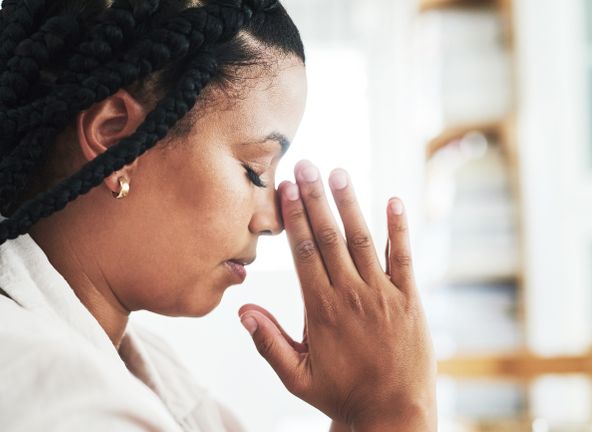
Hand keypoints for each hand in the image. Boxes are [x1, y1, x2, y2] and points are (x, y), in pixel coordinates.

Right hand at [238, 160, 436, 430]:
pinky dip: (400, 229)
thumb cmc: (341, 393)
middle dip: (315, 198)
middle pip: (330, 237)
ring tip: (339, 173)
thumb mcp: (296, 375)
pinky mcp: (410, 300)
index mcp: (322, 310)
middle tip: (306, 165)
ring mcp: (384, 295)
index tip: (286, 189)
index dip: (294, 218)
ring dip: (351, 204)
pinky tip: (395, 201)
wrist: (393, 413)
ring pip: (364, 240)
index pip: (305, 253)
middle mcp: (352, 295)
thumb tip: (241, 309)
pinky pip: (404, 258)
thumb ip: (268, 342)